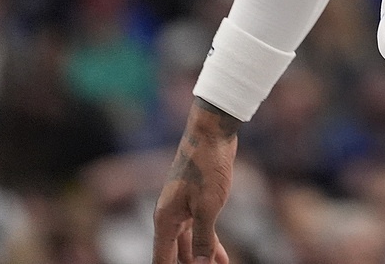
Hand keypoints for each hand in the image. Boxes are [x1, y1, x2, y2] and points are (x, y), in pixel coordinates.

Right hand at [152, 101, 238, 263]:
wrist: (212, 133)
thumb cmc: (207, 166)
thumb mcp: (208, 207)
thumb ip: (202, 239)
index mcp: (165, 220)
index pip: (162, 260)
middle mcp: (170, 217)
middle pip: (174, 255)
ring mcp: (183, 209)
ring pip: (189, 244)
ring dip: (201, 260)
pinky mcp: (197, 202)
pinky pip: (200, 231)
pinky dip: (210, 245)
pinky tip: (222, 258)